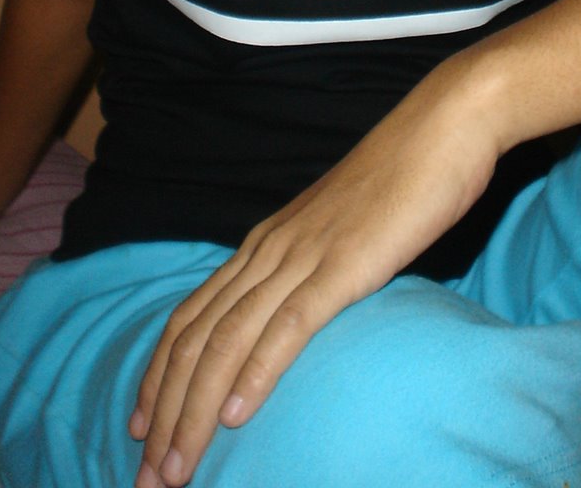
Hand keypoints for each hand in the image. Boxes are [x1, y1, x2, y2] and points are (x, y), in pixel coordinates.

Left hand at [129, 60, 501, 486]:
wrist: (442, 127)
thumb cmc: (402, 179)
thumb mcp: (342, 231)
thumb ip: (314, 268)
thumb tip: (303, 312)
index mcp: (265, 242)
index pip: (191, 318)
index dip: (158, 377)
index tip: (138, 430)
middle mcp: (269, 249)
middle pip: (195, 339)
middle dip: (164, 413)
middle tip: (147, 476)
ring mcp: (303, 255)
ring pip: (227, 340)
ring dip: (195, 411)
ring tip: (176, 468)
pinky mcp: (344, 266)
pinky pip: (289, 326)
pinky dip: (256, 374)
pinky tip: (237, 416)